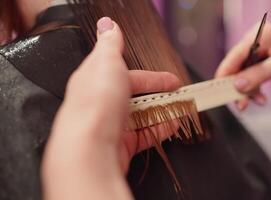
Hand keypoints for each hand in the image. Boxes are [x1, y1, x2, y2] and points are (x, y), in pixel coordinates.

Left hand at [42, 17, 180, 199]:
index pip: (128, 75)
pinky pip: (144, 135)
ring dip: (163, 113)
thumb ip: (111, 44)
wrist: (88, 150)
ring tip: (181, 112)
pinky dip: (159, 130)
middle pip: (137, 97)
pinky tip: (172, 126)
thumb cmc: (95, 105)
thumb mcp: (106, 63)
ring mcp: (111, 126)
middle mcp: (102, 103)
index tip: (173, 81)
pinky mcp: (119, 145)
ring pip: (142, 117)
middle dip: (161, 97)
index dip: (153, 77)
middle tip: (181, 97)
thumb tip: (109, 25)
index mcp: (95, 80)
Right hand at [215, 23, 270, 109]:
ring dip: (247, 92)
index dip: (226, 71)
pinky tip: (261, 99)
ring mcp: (254, 55)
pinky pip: (248, 81)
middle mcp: (254, 42)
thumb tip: (237, 85)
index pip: (236, 53)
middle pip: (236, 66)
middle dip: (238, 86)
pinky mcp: (256, 66)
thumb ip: (259, 74)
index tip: (218, 87)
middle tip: (239, 103)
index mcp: (260, 34)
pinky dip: (253, 92)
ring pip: (240, 76)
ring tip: (257, 102)